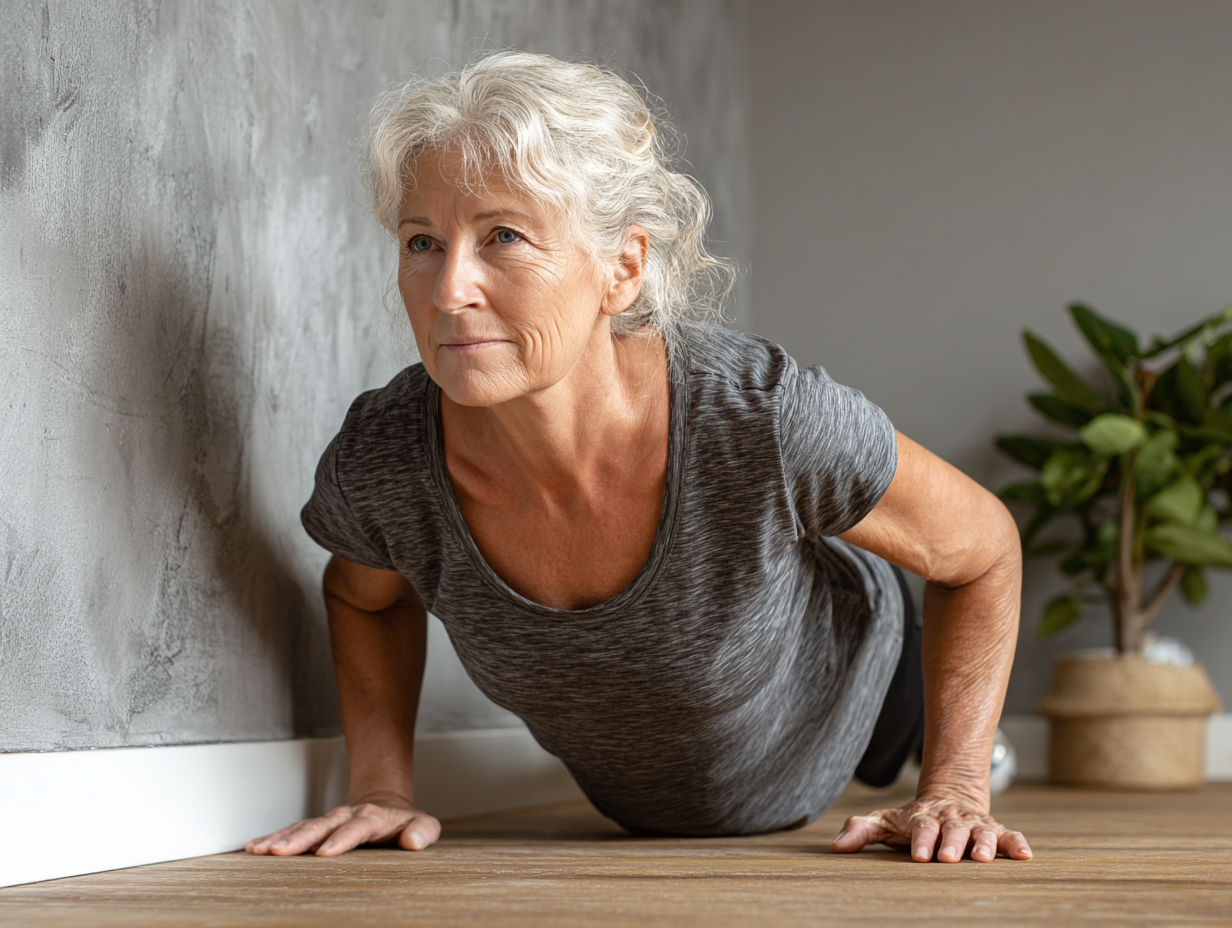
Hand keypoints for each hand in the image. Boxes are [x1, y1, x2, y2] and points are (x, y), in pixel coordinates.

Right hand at [245, 793, 440, 856]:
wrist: (386, 806)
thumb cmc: (405, 823)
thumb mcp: (424, 825)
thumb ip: (422, 831)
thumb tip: (413, 841)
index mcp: (373, 817)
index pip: (357, 827)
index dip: (342, 839)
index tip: (325, 851)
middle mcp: (347, 816)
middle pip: (322, 825)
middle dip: (300, 838)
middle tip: (280, 852)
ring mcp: (329, 821)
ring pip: (302, 827)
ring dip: (281, 837)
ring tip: (261, 850)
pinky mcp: (316, 828)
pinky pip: (293, 830)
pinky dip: (274, 836)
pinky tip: (255, 847)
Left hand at [830, 794, 1031, 862]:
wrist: (950, 794)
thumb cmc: (913, 818)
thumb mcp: (886, 821)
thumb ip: (862, 830)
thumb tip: (836, 846)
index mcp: (923, 819)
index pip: (921, 828)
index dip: (921, 841)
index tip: (919, 856)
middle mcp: (950, 821)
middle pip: (952, 830)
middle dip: (951, 843)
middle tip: (949, 857)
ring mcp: (974, 826)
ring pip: (981, 833)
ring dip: (984, 844)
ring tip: (984, 858)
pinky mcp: (995, 831)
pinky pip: (1009, 836)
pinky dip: (1017, 844)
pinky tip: (1026, 855)